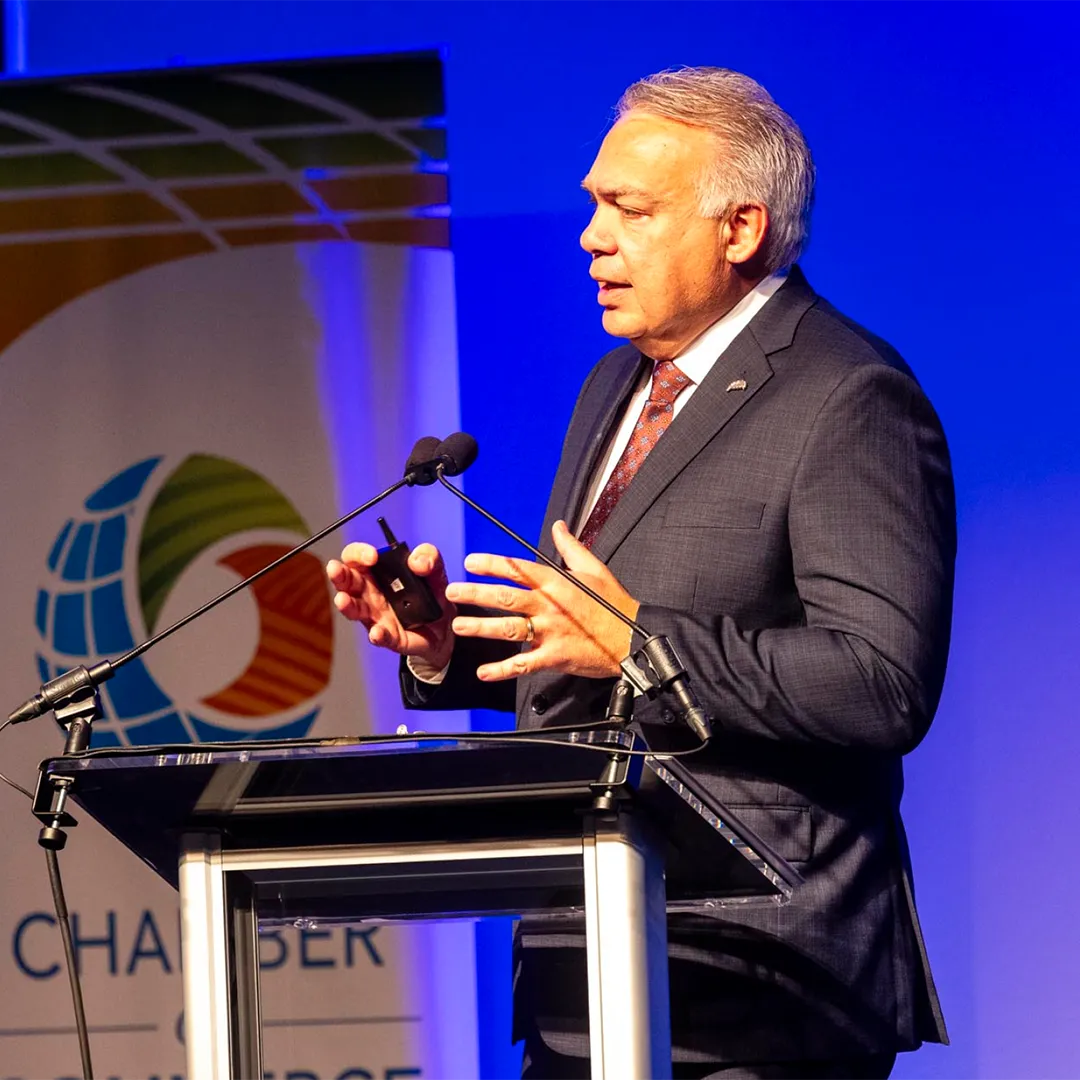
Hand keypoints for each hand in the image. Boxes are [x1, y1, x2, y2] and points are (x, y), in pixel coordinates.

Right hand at [326, 542, 455, 670]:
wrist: (445, 624)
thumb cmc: (431, 592)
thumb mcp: (435, 570)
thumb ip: (430, 557)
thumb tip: (417, 561)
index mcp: (377, 572)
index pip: (356, 558)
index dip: (358, 553)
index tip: (372, 556)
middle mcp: (370, 593)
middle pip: (347, 582)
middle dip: (339, 575)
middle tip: (335, 569)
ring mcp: (376, 616)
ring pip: (355, 610)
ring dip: (347, 605)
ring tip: (342, 600)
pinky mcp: (389, 637)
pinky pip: (380, 637)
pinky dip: (377, 635)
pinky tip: (377, 632)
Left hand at [444, 520, 638, 680]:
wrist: (633, 639)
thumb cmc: (614, 605)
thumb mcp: (594, 569)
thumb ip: (571, 548)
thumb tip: (559, 527)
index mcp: (557, 582)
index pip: (518, 569)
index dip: (492, 564)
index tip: (471, 562)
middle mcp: (549, 605)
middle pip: (506, 597)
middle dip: (476, 593)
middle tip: (452, 592)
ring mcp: (550, 631)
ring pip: (508, 629)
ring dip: (481, 627)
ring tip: (459, 625)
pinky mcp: (554, 656)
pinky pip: (523, 664)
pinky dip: (502, 669)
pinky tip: (484, 671)